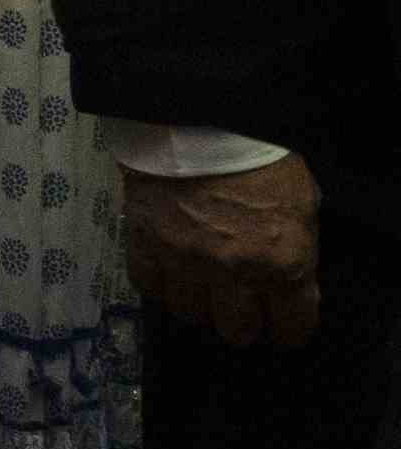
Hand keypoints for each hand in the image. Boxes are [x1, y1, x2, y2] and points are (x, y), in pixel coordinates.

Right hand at [121, 154, 319, 347]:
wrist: (200, 119)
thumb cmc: (260, 157)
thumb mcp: (301, 202)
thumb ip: (295, 247)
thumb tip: (286, 275)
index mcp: (284, 262)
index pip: (292, 326)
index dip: (289, 328)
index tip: (282, 324)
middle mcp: (235, 271)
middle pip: (237, 330)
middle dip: (243, 322)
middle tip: (240, 307)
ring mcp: (186, 260)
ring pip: (191, 314)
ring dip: (199, 305)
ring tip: (202, 288)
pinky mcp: (146, 243)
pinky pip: (148, 286)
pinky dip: (160, 285)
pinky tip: (169, 273)